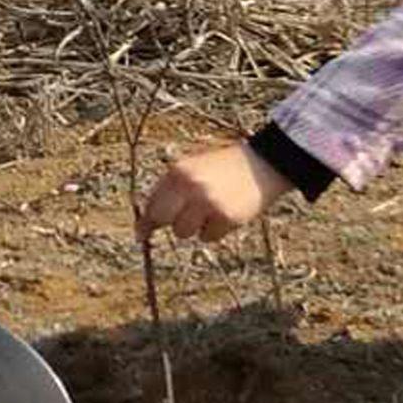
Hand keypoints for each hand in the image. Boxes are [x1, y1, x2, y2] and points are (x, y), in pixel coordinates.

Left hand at [138, 141, 294, 243]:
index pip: (153, 202)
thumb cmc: (222, 168)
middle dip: (169, 222)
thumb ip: (171, 189)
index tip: (140, 234)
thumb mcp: (193, 168)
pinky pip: (208, 237)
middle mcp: (190, 186)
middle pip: (163, 219)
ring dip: (194, 227)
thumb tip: (146, 222)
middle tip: (183, 219)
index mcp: (179, 171)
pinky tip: (225, 212)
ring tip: (210, 209)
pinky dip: (214, 231)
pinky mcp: (226, 218)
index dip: (146, 221)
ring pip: (184, 232)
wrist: (261, 165)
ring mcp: (208, 203)